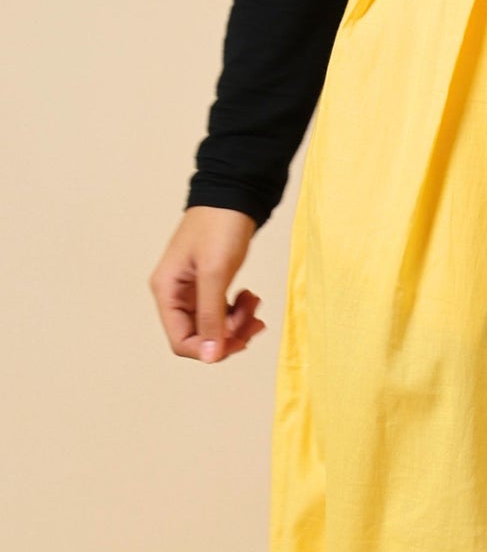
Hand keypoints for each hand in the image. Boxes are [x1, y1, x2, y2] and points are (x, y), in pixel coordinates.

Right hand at [148, 205, 265, 362]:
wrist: (234, 194)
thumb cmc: (220, 226)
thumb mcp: (215, 273)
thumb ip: (211, 316)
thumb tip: (211, 356)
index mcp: (167, 291)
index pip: (181, 342)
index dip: (210, 349)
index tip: (238, 341)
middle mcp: (175, 294)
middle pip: (201, 337)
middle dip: (230, 334)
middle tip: (254, 320)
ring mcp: (192, 291)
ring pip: (215, 327)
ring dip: (239, 324)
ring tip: (254, 303)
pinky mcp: (209, 286)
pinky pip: (224, 313)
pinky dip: (240, 312)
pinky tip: (251, 297)